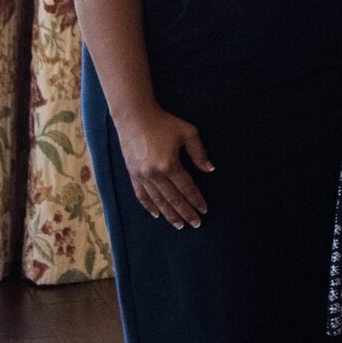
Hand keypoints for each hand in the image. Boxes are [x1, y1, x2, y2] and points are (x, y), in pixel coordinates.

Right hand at [114, 104, 212, 227]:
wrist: (135, 117)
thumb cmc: (164, 123)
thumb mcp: (188, 132)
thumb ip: (199, 153)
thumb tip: (209, 170)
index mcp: (169, 164)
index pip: (186, 188)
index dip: (196, 200)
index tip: (204, 210)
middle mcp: (154, 174)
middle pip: (173, 199)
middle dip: (185, 213)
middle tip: (195, 224)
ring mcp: (141, 176)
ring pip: (157, 201)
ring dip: (169, 214)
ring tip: (178, 225)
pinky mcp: (132, 174)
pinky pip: (141, 195)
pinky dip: (149, 206)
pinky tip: (156, 214)